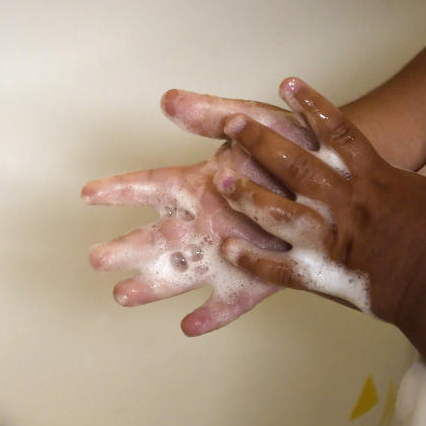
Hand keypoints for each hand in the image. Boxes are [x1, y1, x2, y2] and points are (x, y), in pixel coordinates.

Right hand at [82, 101, 320, 335]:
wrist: (338, 175)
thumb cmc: (292, 144)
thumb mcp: (253, 120)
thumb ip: (212, 116)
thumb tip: (168, 100)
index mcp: (200, 185)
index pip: (151, 186)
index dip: (118, 189)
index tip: (87, 193)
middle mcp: (207, 221)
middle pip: (157, 237)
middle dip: (126, 247)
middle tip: (96, 258)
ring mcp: (229, 250)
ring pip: (183, 271)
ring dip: (154, 284)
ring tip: (123, 295)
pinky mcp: (258, 276)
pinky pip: (232, 299)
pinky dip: (214, 314)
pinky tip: (190, 325)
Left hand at [215, 77, 425, 322]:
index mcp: (374, 180)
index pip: (339, 132)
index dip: (311, 105)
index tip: (287, 84)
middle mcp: (346, 205)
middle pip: (296, 166)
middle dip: (262, 143)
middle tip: (233, 124)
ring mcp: (330, 240)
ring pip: (280, 214)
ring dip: (249, 196)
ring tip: (221, 179)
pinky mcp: (322, 274)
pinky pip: (278, 269)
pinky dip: (251, 260)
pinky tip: (227, 247)